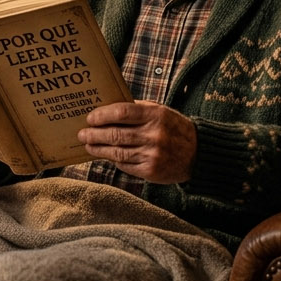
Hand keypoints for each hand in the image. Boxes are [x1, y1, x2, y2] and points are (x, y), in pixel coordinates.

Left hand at [77, 101, 196, 183]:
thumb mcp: (160, 112)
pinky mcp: (151, 171)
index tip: (90, 118)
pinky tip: (105, 156)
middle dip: (94, 134)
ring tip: (88, 146)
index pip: (121, 112)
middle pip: (115, 134)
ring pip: (117, 152)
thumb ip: (137, 109)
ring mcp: (152, 155)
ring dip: (98, 149)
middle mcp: (154, 135)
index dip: (102, 115)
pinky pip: (126, 165)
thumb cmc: (174, 128)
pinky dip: (114, 160)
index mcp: (155, 115)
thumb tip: (107, 109)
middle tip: (82, 134)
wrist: (198, 154)